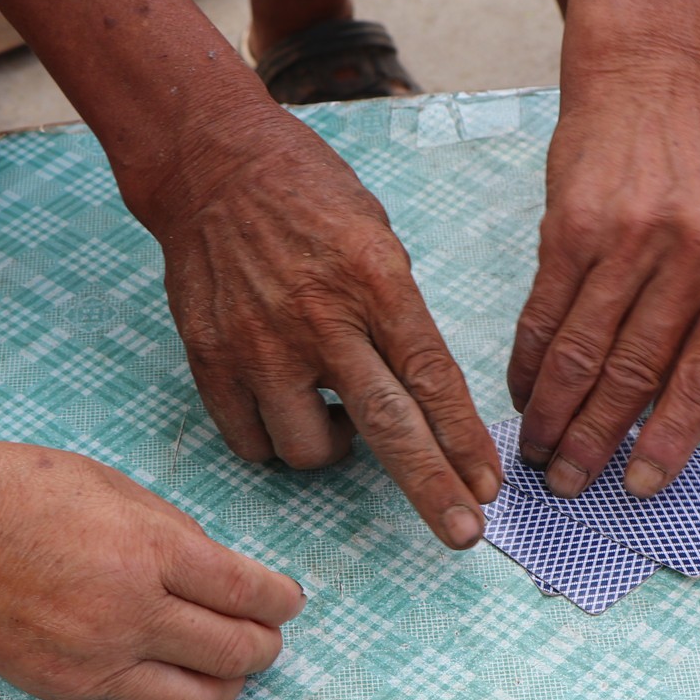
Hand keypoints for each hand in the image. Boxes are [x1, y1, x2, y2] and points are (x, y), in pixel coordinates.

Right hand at [0, 441, 305, 699]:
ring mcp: (95, 660)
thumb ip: (175, 534)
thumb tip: (224, 575)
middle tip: (267, 634)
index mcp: (148, 550)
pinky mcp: (64, 690)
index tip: (289, 601)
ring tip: (226, 667)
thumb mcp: (115, 486)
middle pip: (235, 654)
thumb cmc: (19, 491)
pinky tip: (171, 679)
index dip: (282, 601)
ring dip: (228, 687)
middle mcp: (128, 613)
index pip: (246, 594)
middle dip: (265, 646)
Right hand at [146, 112, 500, 547]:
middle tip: (463, 534)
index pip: (431, 378)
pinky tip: (287, 404)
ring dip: (335, 448)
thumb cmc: (307, 195)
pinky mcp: (210, 360)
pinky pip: (252, 442)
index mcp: (374, 280)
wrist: (210, 166)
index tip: (488, 486)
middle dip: (432, 488)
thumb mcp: (378, 236)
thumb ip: (399, 314)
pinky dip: (276, 439)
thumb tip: (423, 394)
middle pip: (388, 426)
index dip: (463, 440)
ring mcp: (259, 344)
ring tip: (333, 409)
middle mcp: (318, 318)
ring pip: (311, 449)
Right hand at [508, 79, 699, 497]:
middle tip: (571, 483)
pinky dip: (531, 361)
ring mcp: (632, 238)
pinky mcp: (573, 225)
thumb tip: (670, 411)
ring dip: (555, 414)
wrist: (658, 76)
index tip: (641, 485)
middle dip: (598, 440)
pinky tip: (522, 392)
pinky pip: (547, 312)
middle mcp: (697, 254)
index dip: (672, 439)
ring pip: (585, 352)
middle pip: (636, 373)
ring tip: (538, 453)